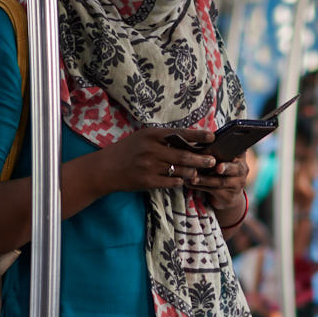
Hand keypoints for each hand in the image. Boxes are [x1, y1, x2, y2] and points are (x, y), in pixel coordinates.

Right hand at [90, 128, 221, 194]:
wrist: (105, 169)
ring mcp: (149, 166)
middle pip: (183, 155)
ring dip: (191, 172)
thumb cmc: (126, 151)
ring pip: (179, 170)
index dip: (198, 135)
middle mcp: (151, 149)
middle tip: (212, 161)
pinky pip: (170, 182)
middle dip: (200, 159)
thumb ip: (162, 138)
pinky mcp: (147, 181)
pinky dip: (178, 182)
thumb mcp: (142, 138)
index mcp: (151, 135)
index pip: (180, 133)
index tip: (212, 136)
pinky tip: (182, 181)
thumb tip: (187, 141)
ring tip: (199, 173)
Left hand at [190, 148, 249, 219]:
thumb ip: (214, 152)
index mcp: (240, 156)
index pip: (239, 149)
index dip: (230, 149)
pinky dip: (200, 186)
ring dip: (205, 179)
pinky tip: (190, 183)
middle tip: (218, 167)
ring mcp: (237, 184)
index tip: (221, 147)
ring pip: (221, 181)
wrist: (227, 196)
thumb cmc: (220, 171)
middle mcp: (242, 170)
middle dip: (226, 167)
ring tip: (193, 177)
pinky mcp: (229, 196)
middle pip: (235, 168)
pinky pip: (214, 191)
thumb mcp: (220, 159)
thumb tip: (196, 146)